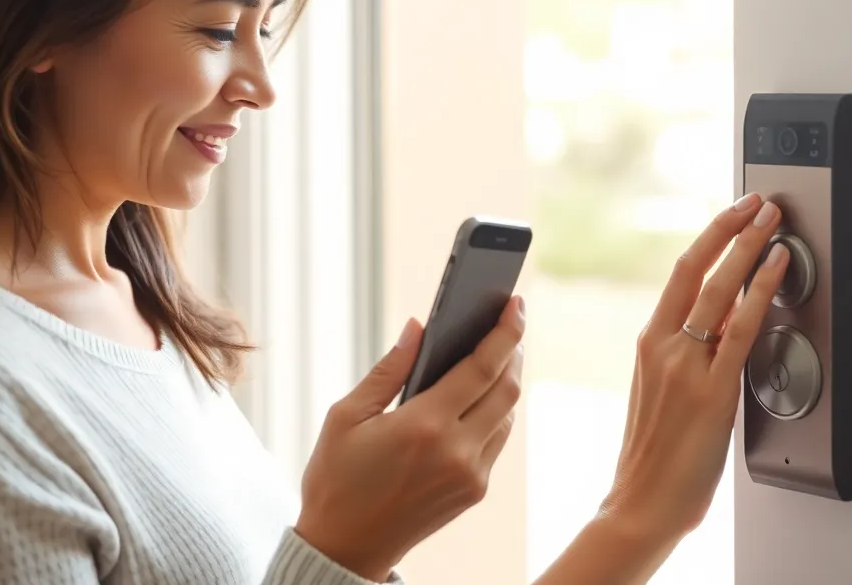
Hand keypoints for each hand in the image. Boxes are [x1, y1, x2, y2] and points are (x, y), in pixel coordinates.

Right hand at [294, 296, 525, 581]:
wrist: (345, 548)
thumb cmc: (336, 478)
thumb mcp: (347, 416)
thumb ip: (388, 369)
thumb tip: (418, 327)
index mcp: (423, 426)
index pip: (482, 367)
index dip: (505, 331)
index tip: (515, 303)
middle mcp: (456, 451)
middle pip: (507, 388)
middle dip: (513, 350)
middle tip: (508, 322)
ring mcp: (470, 475)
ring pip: (507, 415)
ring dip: (506, 381)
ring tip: (494, 354)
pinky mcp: (474, 491)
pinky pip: (496, 441)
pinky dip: (494, 412)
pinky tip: (479, 395)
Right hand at [600, 193, 788, 548]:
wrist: (642, 501)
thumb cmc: (654, 456)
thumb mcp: (663, 390)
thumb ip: (691, 353)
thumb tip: (729, 324)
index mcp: (648, 341)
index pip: (679, 272)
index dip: (709, 236)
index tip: (732, 214)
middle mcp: (662, 344)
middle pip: (696, 268)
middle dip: (730, 227)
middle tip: (758, 202)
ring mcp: (685, 365)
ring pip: (718, 289)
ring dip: (749, 248)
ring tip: (773, 222)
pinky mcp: (711, 390)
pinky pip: (740, 329)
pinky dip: (761, 293)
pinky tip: (777, 271)